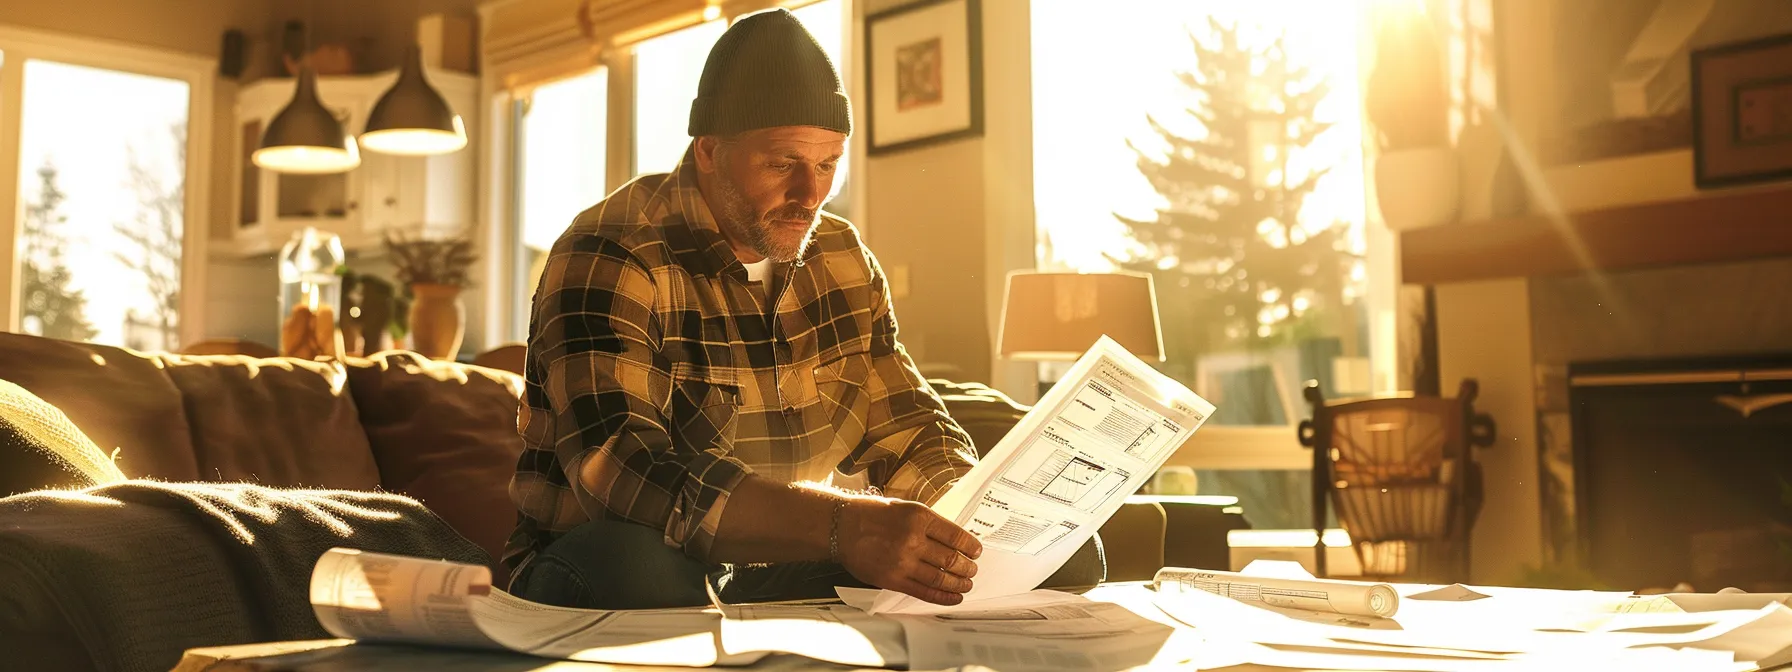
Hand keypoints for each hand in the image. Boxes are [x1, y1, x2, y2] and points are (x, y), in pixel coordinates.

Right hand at [836, 497, 982, 604]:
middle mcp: (913, 539)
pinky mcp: (893, 579)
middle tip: (973, 570)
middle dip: (967, 568)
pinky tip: (953, 597)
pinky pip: (924, 592)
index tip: (976, 551)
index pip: (956, 536)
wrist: (841, 527)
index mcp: (919, 517)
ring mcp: (903, 561)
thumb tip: (952, 540)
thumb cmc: (871, 514)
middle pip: (951, 559)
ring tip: (966, 584)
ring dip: (959, 583)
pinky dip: (942, 597)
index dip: (971, 547)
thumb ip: (928, 523)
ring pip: (941, 578)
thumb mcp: (905, 508)